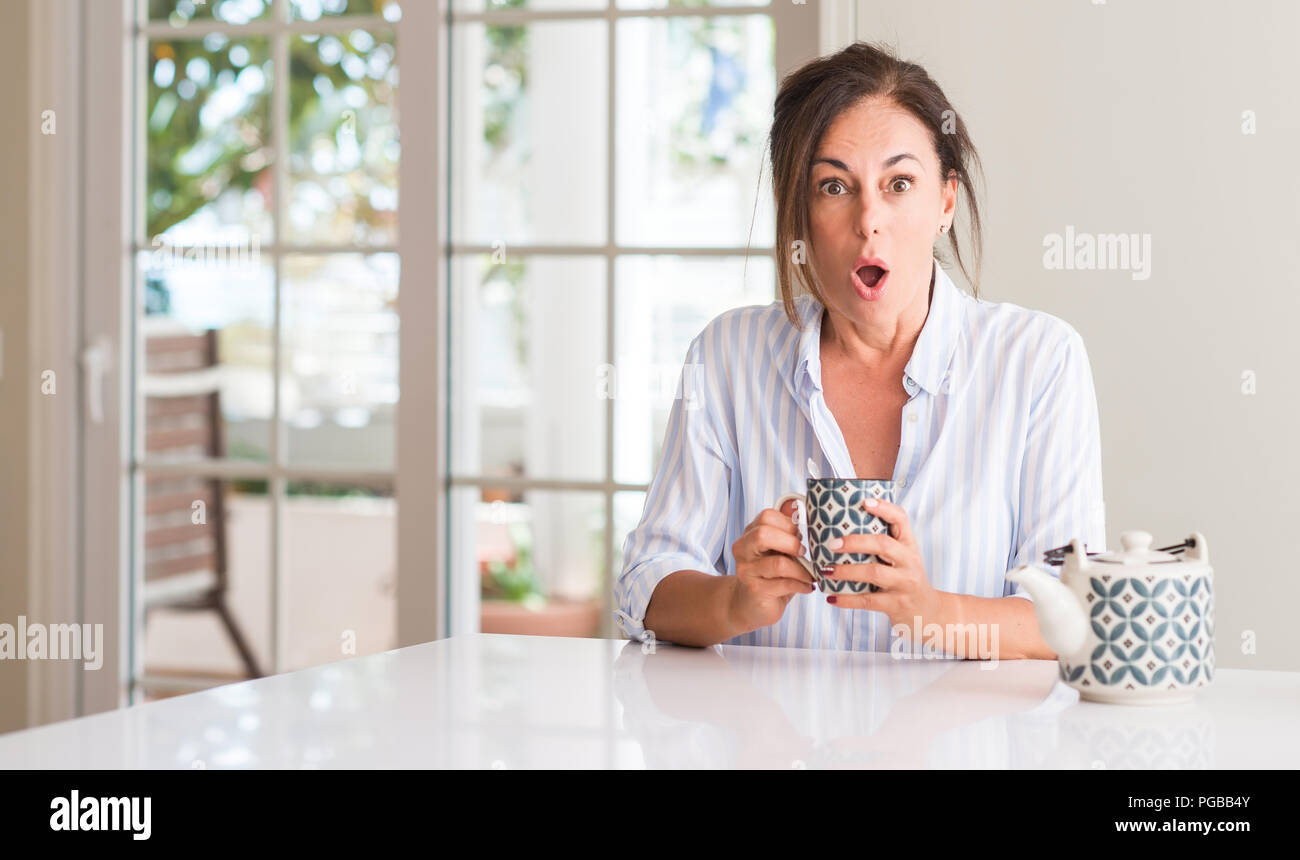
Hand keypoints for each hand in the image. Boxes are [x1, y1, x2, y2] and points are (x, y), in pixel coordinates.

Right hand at [729, 502, 817, 630]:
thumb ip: (788, 535)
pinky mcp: (754, 590)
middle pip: (764, 534)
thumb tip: (808, 514)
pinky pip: (784, 584)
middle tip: (804, 553)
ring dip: (802, 570)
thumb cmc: (770, 575)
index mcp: (749, 534)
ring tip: (811, 575)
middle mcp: (743, 549)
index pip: (767, 516)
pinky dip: (802, 585)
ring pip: (778, 563)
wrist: (749, 605)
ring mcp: (746, 570)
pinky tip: (807, 587)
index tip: (800, 536)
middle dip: (791, 542)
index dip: (789, 524)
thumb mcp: (778, 551)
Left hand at [821, 498, 944, 632]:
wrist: (928, 612)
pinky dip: (847, 599)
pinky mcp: (896, 604)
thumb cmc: (906, 579)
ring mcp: (904, 583)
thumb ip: (883, 543)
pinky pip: (868, 600)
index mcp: (909, 545)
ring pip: (873, 573)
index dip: (884, 508)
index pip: (901, 519)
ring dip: (846, 571)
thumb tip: (842, 530)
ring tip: (826, 570)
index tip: (864, 502)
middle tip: (832, 543)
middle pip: (883, 544)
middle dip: (855, 542)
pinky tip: (831, 598)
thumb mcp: (902, 558)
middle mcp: (909, 561)